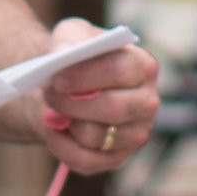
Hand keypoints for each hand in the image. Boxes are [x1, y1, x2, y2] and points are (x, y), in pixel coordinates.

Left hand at [33, 18, 159, 175]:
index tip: (57, 78)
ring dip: (65, 122)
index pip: (122, 71)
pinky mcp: (117, 158)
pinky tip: (53, 129)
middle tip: (49, 94)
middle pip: (113, 108)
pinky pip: (85, 160)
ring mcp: (135, 134)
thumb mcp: (73, 35)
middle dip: (73, 103)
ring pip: (95, 136)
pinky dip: (60, 145)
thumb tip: (62, 53)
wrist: (70, 89)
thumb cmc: (77, 60)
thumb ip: (69, 37)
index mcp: (144, 67)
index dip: (87, 76)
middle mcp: (147, 103)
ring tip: (52, 109)